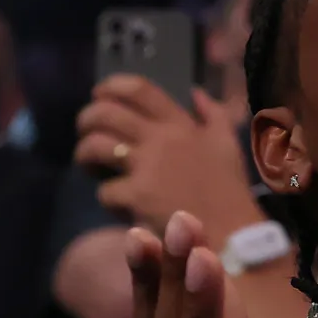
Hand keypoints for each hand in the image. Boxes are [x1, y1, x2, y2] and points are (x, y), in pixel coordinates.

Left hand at [76, 79, 260, 242]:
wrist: (232, 231)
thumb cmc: (229, 189)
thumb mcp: (228, 144)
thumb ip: (213, 115)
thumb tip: (195, 92)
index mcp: (180, 125)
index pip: (139, 90)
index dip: (112, 87)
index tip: (100, 95)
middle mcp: (160, 139)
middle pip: (106, 114)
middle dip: (86, 120)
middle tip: (87, 133)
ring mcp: (147, 167)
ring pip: (95, 146)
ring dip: (85, 156)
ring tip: (91, 167)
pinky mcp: (137, 196)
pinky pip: (105, 191)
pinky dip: (108, 200)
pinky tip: (120, 205)